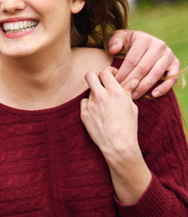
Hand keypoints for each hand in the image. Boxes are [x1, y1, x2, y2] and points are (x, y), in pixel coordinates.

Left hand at [81, 67, 150, 204]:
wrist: (118, 144)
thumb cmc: (128, 126)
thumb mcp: (132, 107)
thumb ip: (128, 92)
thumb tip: (132, 81)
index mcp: (115, 92)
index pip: (105, 72)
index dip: (108, 72)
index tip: (112, 75)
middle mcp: (101, 96)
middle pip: (90, 76)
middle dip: (95, 77)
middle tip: (101, 82)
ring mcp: (90, 104)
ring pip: (89, 92)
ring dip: (95, 94)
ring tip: (104, 105)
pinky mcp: (83, 113)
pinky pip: (84, 103)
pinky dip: (89, 105)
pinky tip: (97, 112)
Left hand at [108, 29, 179, 98]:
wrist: (144, 42)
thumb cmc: (129, 42)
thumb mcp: (120, 38)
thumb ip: (114, 42)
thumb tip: (114, 50)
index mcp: (144, 39)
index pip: (132, 60)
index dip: (123, 73)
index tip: (115, 83)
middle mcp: (158, 45)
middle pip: (143, 68)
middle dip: (132, 82)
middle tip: (123, 92)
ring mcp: (168, 54)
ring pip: (156, 73)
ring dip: (144, 87)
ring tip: (134, 96)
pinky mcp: (175, 63)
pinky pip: (172, 77)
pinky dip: (164, 87)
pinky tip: (154, 94)